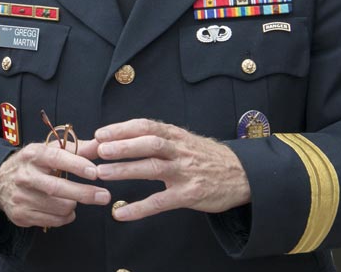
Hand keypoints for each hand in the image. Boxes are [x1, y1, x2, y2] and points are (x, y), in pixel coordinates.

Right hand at [0, 139, 109, 228]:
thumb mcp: (49, 150)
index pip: (56, 158)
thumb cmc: (32, 164)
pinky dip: (65, 217)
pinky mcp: (21, 215)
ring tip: (74, 199)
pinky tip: (64, 209)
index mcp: (33, 155)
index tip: (94, 172)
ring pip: (59, 207)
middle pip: (58, 188)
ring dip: (73, 205)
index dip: (76, 165)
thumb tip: (101, 144)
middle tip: (104, 195)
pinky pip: (53, 220)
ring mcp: (21, 197)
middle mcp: (25, 176)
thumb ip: (77, 148)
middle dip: (84, 193)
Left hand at [94, 118, 250, 220]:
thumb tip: (119, 136)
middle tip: (98, 150)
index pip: (146, 126)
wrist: (242, 174)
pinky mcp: (190, 194)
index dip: (122, 129)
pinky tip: (121, 213)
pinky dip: (139, 208)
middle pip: (149, 143)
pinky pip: (161, 202)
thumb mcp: (183, 140)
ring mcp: (185, 172)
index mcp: (175, 135)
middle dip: (123, 145)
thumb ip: (156, 138)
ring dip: (125, 170)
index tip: (100, 133)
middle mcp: (179, 150)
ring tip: (102, 174)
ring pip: (153, 168)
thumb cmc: (203, 156)